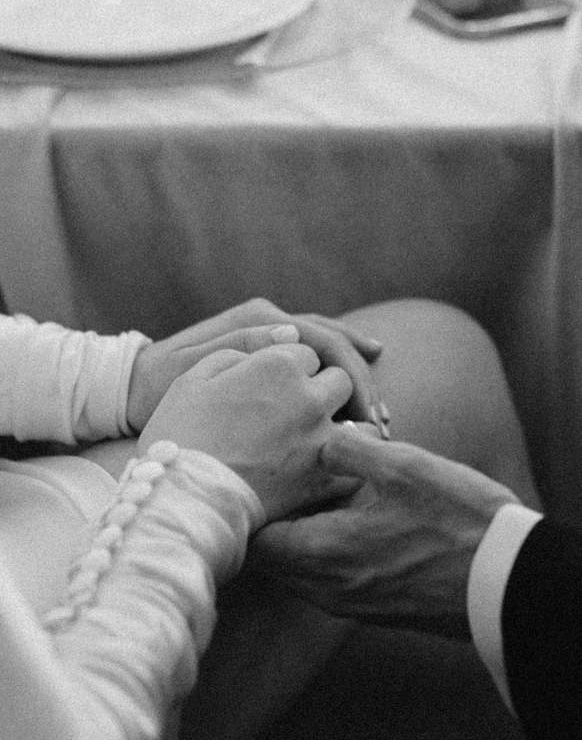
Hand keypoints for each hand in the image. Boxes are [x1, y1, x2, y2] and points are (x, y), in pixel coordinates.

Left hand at [127, 298, 382, 431]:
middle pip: (331, 341)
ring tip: (377, 411)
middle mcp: (269, 321)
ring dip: (354, 376)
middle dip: (360, 378)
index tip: (365, 415)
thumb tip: (293, 338)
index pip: (321, 340)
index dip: (350, 375)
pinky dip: (335, 376)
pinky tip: (351, 399)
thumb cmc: (162, 384)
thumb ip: (242, 347)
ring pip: (327, 347)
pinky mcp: (265, 351)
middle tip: (380, 419)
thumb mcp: (196, 369)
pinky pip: (311, 358)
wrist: (135, 383)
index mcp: (258, 321)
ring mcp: (269, 334)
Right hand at [138, 344, 360, 520]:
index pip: (306, 352)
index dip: (290, 367)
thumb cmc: (180, 434)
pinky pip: (354, 465)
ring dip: (346, 424)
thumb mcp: (194, 378)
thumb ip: (237, 350)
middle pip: (339, 380)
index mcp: (279, 364)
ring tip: (324, 438)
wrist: (182, 497)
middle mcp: (309, 396)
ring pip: (358, 422)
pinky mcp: (323, 480)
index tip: (273, 386)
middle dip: (324, 389)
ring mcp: (321, 439)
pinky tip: (330, 468)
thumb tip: (273, 346)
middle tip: (299, 409)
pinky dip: (347, 466)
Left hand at [252, 425, 520, 626]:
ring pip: (296, 571)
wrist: (508, 581)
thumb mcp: (405, 468)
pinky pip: (323, 580)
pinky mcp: (371, 607)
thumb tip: (322, 441)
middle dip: (270, 519)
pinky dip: (319, 551)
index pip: (256, 539)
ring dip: (295, 535)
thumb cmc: (459, 523)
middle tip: (277, 477)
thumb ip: (351, 450)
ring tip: (310, 492)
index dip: (252, 504)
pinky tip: (344, 516)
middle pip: (270, 559)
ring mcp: (349, 603)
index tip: (256, 472)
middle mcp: (328, 588)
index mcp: (325, 554)